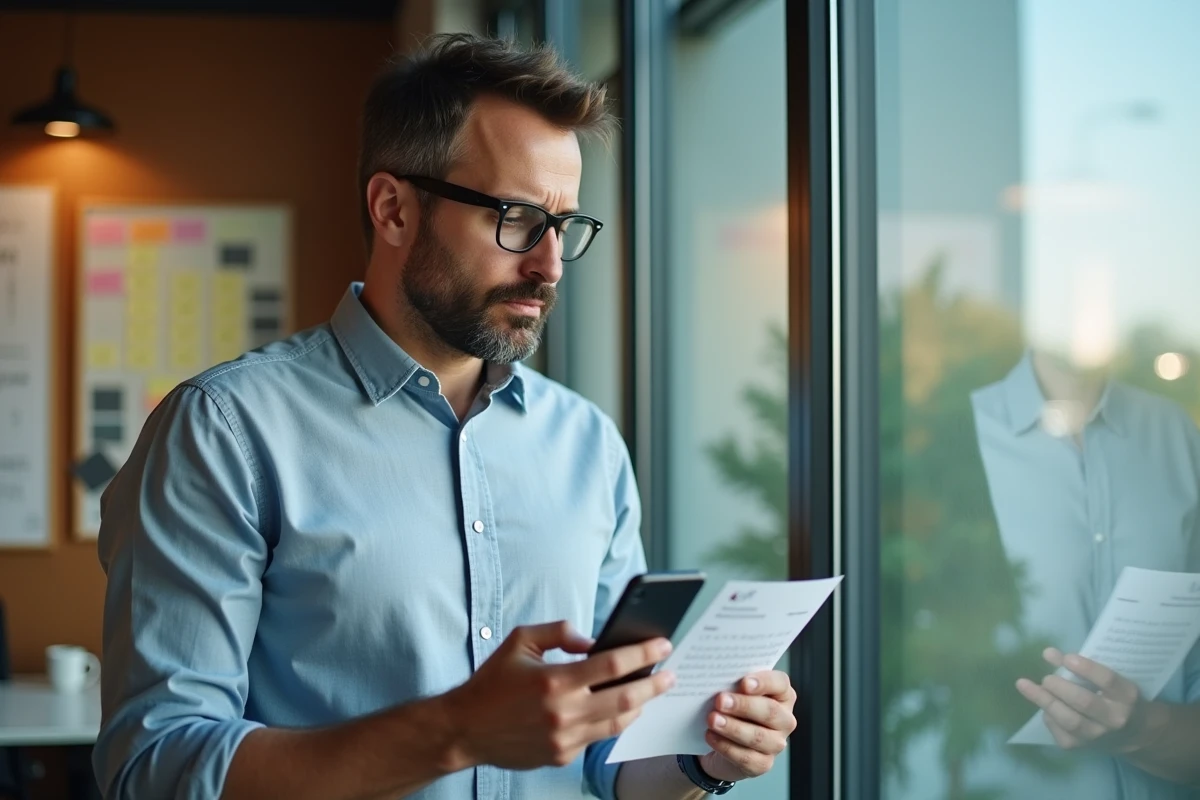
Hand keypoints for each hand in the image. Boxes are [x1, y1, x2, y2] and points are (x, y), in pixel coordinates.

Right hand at [442, 621, 674, 770]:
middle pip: (625, 698)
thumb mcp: (521, 640)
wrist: (465, 728)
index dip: (644, 653)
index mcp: (555, 680)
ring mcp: (564, 738)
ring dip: (639, 706)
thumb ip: (559, 632)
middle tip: (670, 674)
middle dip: (654, 684)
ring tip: (650, 692)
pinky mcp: (561, 756)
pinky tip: (621, 710)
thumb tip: (593, 640)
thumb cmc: (493, 681)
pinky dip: (613, 722)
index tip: (663, 645)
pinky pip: (597, 738)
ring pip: (616, 723)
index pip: (613, 664)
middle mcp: (563, 712)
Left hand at [698, 670, 796, 781]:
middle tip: (720, 700)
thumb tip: (717, 680)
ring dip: (733, 728)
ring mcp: (776, 743)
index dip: (764, 682)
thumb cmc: (732, 709)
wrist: (724, 741)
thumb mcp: (734, 692)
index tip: (744, 682)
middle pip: (770, 711)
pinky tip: (711, 736)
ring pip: (758, 736)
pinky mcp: (763, 763)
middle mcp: (784, 719)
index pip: (780, 683)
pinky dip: (726, 746)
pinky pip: (746, 757)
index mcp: (781, 694)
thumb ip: (733, 684)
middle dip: (743, 705)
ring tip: (712, 720)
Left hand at [1016, 647, 1164, 753]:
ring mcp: (1098, 736)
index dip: (1086, 669)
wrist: (1132, 734)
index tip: (1067, 658)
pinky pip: (1058, 731)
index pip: (1108, 680)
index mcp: (1126, 695)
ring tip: (1025, 685)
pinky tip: (1043, 704)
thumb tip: (1049, 653)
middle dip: (1060, 687)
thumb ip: (1082, 666)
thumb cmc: (1115, 696)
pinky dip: (1047, 715)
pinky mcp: (1080, 747)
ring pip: (1069, 720)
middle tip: (1047, 678)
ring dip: (1044, 700)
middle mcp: (1115, 719)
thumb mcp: (1109, 680)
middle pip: (1085, 702)